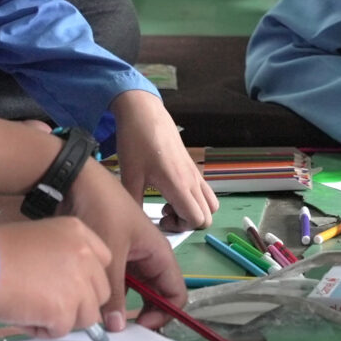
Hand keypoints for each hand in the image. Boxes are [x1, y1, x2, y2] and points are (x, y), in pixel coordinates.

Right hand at [0, 217, 113, 338]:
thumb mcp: (38, 241)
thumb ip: (60, 258)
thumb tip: (69, 289)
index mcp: (78, 231)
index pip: (103, 262)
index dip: (87, 280)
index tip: (69, 287)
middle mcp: (85, 253)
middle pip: (100, 292)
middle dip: (78, 304)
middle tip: (48, 304)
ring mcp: (78, 281)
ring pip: (88, 316)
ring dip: (62, 319)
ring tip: (32, 308)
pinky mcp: (65, 308)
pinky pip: (61, 330)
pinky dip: (42, 329)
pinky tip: (23, 314)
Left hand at [63, 161, 187, 330]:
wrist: (76, 182)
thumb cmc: (102, 211)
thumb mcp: (110, 255)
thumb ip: (115, 294)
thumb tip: (117, 328)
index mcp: (158, 254)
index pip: (176, 293)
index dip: (165, 313)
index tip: (141, 327)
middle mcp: (147, 258)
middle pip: (156, 295)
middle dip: (145, 314)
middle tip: (122, 331)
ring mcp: (129, 257)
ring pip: (135, 291)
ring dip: (124, 307)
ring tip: (105, 321)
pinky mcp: (111, 256)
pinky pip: (118, 283)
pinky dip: (110, 296)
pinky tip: (94, 304)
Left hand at [109, 90, 217, 229]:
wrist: (145, 113)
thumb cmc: (136, 143)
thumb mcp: (129, 175)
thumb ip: (134, 203)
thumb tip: (136, 224)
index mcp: (178, 185)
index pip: (197, 219)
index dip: (181, 227)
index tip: (160, 217)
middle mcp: (192, 181)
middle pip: (207, 216)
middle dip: (188, 223)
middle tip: (165, 214)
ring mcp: (194, 172)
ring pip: (211, 203)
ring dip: (195, 210)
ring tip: (170, 204)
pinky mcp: (192, 166)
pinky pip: (204, 190)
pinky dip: (194, 199)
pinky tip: (171, 191)